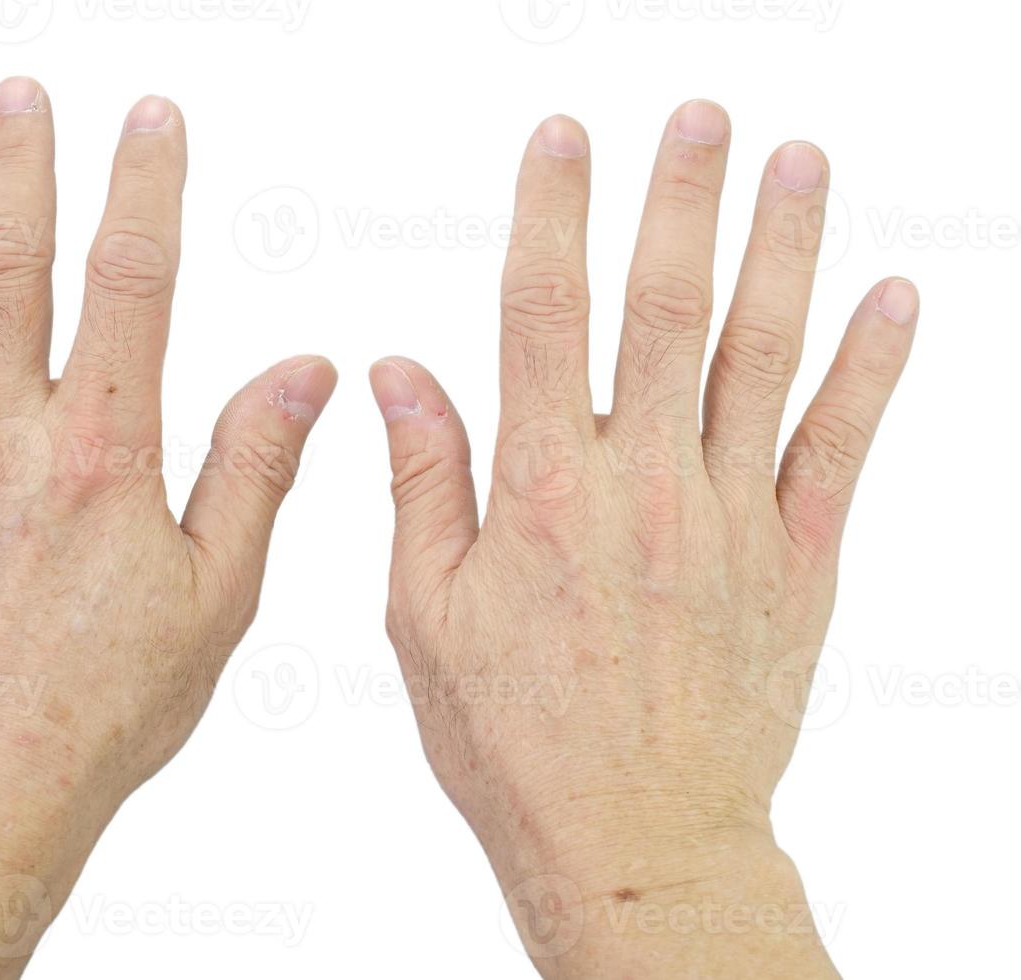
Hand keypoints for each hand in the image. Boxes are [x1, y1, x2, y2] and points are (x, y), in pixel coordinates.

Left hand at [0, 78, 334, 976]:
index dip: (145, 186)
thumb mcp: (215, 598)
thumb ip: (256, 468)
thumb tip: (308, 369)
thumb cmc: (103, 708)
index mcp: (104, 452)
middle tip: (22, 92)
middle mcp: (4, 437)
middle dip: (21, 166)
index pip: (132, 281)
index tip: (151, 118)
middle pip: (9, 266)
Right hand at [369, 101, 914, 976]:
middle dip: (681, 199)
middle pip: (667, 309)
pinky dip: (872, 365)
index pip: (542, 316)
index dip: (553, 215)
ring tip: (796, 161)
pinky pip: (841, 445)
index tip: (562, 140)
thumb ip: (424, 480)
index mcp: (540, 493)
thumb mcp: (426, 615)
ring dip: (782, 249)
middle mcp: (641, 486)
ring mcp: (730, 518)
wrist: (633, 841)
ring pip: (763, 355)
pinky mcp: (799, 561)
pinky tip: (893, 296)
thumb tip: (400, 371)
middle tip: (700, 116)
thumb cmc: (515, 740)